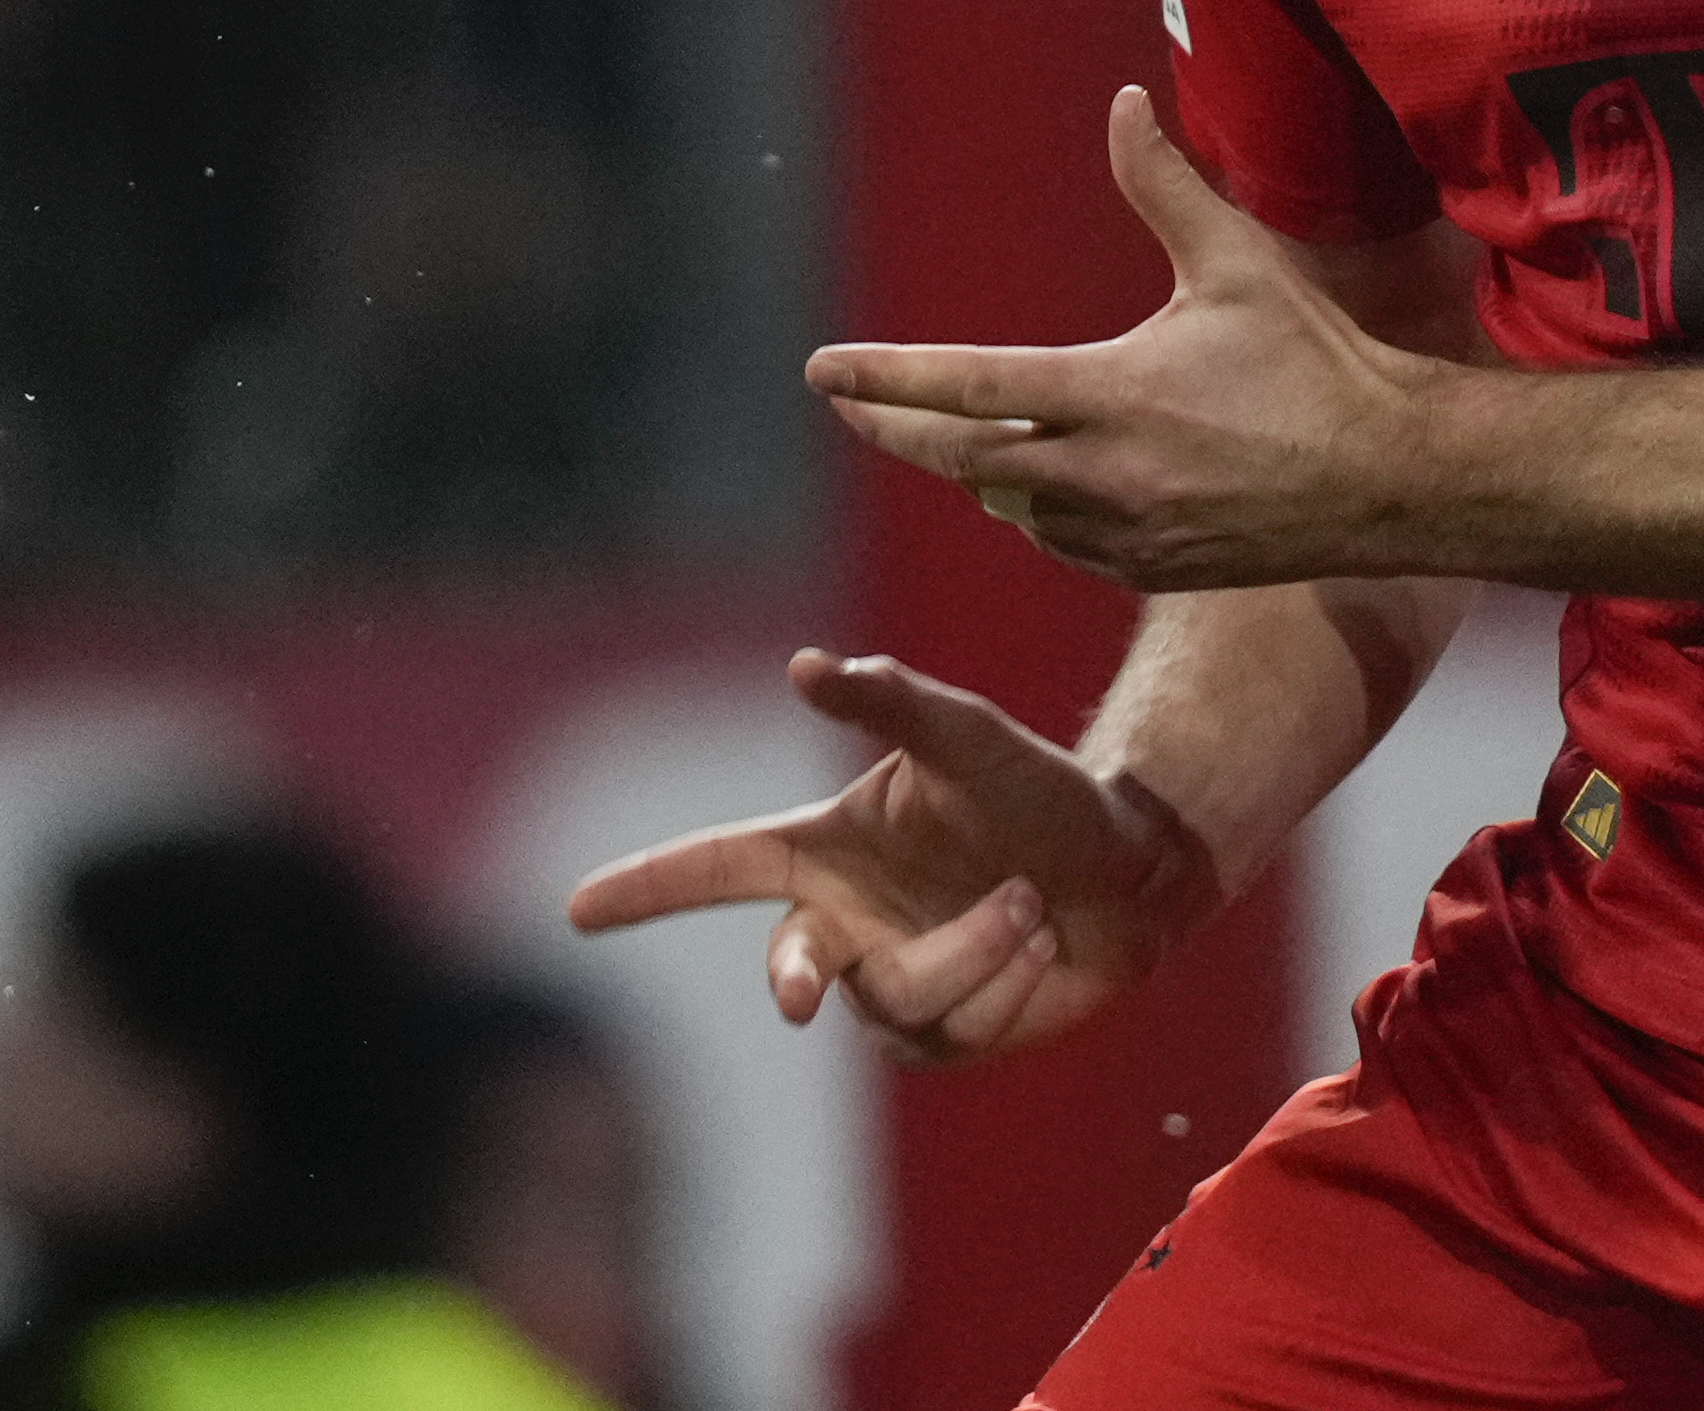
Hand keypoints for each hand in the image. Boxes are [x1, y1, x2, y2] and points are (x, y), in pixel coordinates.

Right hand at [564, 646, 1213, 1065]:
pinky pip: (959, 1027)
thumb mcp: (968, 738)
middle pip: (789, 967)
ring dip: (976, 946)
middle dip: (791, 978)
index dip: (649, 885)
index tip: (577, 909)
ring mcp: (892, 989)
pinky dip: (1010, 980)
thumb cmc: (1038, 791)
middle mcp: (847, 925)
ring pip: (902, 996)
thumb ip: (888, 701)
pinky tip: (1041, 946)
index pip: (720, 867)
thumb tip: (805, 665)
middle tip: (798, 993)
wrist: (1127, 867)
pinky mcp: (947, 1038)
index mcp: (828, 852)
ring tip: (1031, 902)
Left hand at [814, 87, 1441, 592]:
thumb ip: (1165, 186)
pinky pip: (1059, 541)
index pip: (968, 387)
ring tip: (949, 437)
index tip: (821, 371)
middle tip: (849, 404)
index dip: (887, 378)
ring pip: (1009, 505)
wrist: (1388, 480)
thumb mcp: (1238, 263)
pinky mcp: (1147, 571)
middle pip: (962, 458)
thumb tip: (1123, 102)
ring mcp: (1121, 533)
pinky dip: (1035, 510)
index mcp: (1112, 393)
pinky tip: (1036, 488)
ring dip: (976, 470)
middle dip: (898, 427)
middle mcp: (1101, 473)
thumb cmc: (1316, 362)